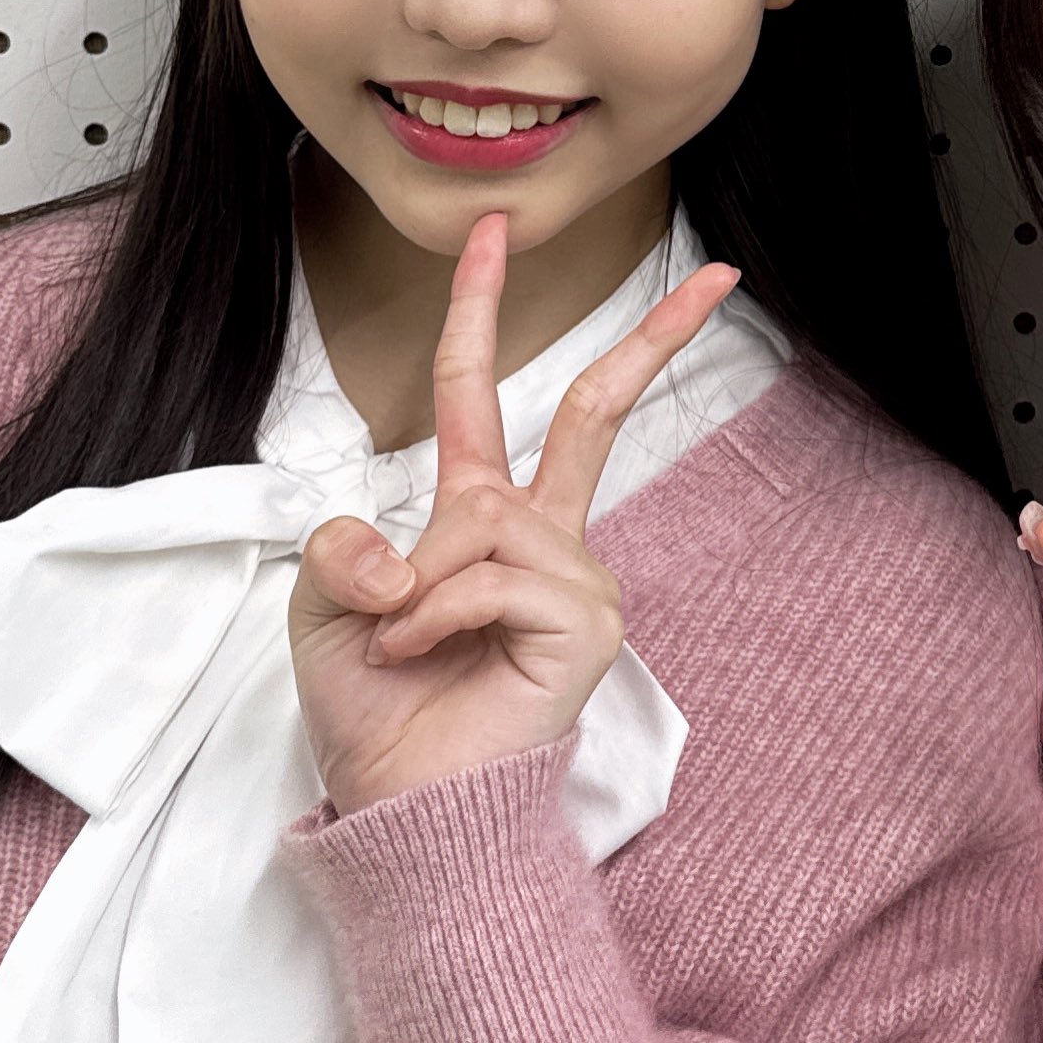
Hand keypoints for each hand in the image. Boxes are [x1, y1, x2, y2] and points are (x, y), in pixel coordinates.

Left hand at [289, 213, 738, 818]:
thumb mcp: (325, 607)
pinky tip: (427, 654)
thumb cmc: (377, 712)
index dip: (480, 310)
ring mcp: (574, 577)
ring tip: (403, 640)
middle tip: (717, 276)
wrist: (404, 808)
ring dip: (419, 582)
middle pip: (596, 413)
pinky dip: (438, 614)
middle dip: (655, 340)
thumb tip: (401, 542)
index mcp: (477, 518)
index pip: (480, 394)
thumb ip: (342, 544)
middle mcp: (538, 537)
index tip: (495, 234)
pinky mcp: (587, 622)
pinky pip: (496, 576)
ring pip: (487, 520)